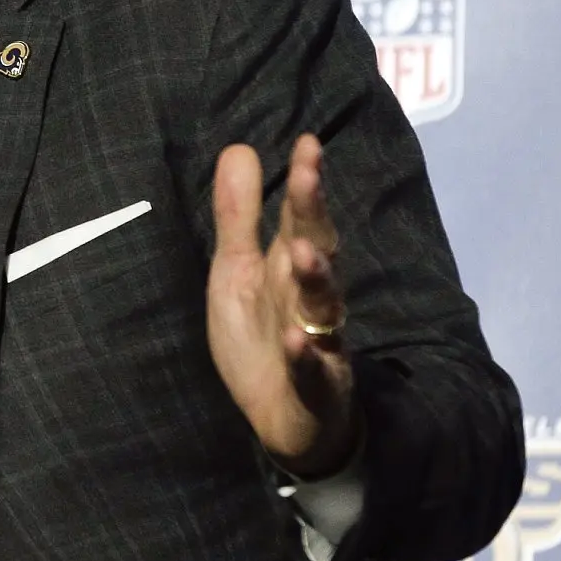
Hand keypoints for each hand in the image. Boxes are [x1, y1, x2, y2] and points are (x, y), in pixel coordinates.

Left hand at [207, 134, 360, 477]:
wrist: (285, 418)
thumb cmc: (263, 337)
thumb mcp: (237, 272)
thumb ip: (238, 216)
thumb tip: (240, 148)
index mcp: (289, 267)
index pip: (301, 217)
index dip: (304, 182)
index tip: (307, 142)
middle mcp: (309, 296)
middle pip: (318, 249)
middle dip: (313, 213)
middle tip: (307, 175)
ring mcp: (319, 340)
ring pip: (323, 305)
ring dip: (315, 278)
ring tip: (300, 250)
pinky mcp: (317, 387)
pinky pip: (313, 370)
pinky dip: (307, 356)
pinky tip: (297, 342)